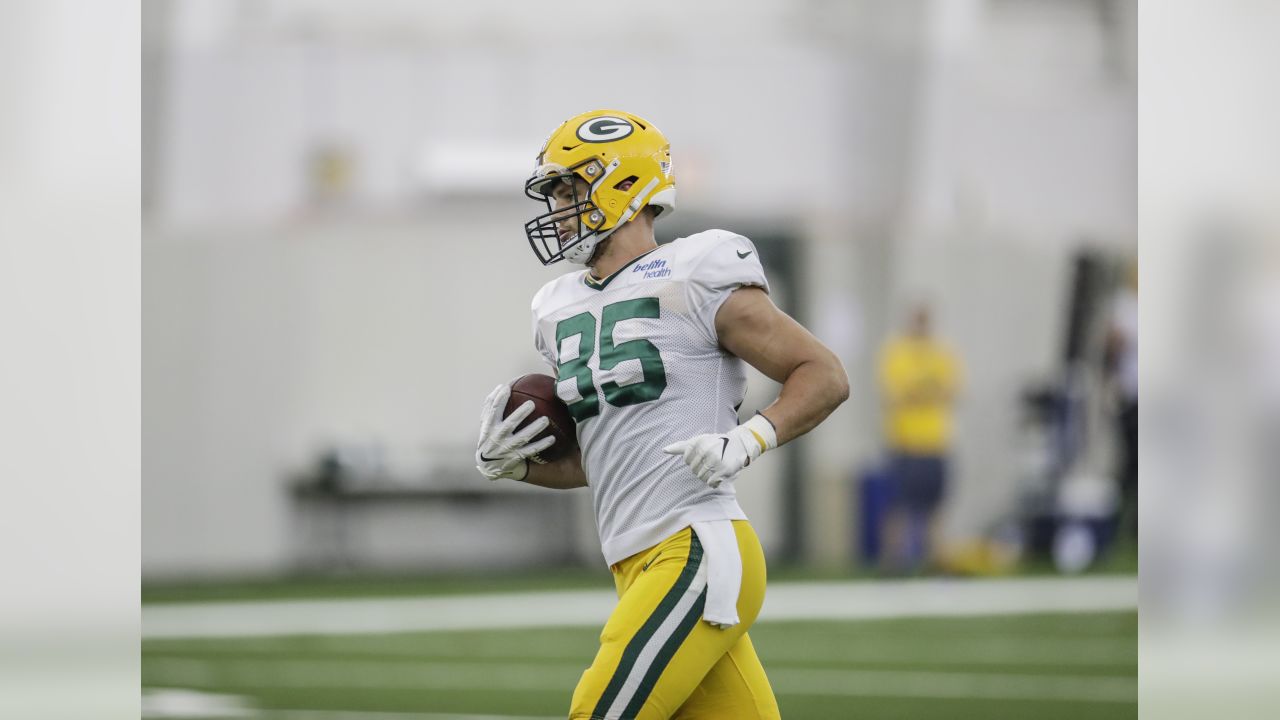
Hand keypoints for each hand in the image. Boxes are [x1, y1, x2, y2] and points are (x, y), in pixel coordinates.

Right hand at [475, 383, 555, 480]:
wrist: (488, 465)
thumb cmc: (489, 437)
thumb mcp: (485, 423)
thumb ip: (490, 406)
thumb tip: (501, 386)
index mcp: (490, 426)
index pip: (493, 410)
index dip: (499, 399)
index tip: (507, 387)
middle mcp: (498, 437)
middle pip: (510, 424)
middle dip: (520, 414)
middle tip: (531, 403)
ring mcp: (507, 448)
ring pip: (523, 438)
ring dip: (534, 429)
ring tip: (545, 420)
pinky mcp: (516, 457)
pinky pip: (531, 450)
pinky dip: (541, 445)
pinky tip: (552, 438)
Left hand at [662, 414, 777, 488]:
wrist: (739, 444)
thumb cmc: (716, 443)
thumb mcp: (699, 441)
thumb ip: (681, 446)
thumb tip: (664, 450)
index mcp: (697, 442)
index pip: (687, 461)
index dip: (695, 461)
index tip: (704, 456)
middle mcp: (705, 450)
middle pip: (693, 470)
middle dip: (701, 469)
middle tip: (712, 462)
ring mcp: (714, 460)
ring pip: (701, 477)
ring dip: (708, 476)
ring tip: (715, 468)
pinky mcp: (723, 469)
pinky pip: (710, 482)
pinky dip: (714, 482)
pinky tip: (719, 475)